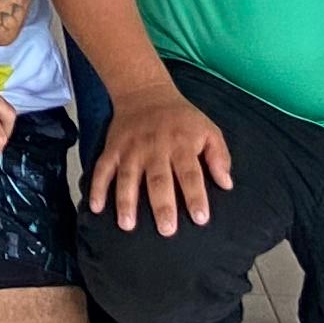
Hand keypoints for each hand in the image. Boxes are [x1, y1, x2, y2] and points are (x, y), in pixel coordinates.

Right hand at [81, 88, 230, 233]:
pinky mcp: (112, 149)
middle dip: (162, 205)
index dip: (195, 196)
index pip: (190, 173)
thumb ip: (219, 156)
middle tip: (166, 229)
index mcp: (181, 144)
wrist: (145, 92)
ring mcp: (131, 149)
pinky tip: (96, 207)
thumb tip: (226, 184)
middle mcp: (155, 148)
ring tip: (127, 224)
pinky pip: (102, 169)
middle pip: (159, 179)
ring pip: (128, 176)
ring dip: (126, 201)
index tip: (200, 218)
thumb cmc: (181, 119)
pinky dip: (97, 187)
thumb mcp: (208, 129)